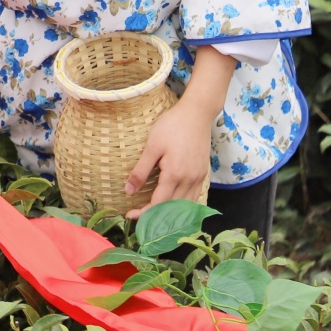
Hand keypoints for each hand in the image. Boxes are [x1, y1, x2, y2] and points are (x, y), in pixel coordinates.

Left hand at [123, 47, 233, 214]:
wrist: (197, 113)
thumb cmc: (171, 126)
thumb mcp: (152, 146)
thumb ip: (140, 171)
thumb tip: (128, 191)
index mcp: (175, 175)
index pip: (159, 205)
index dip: (144, 214)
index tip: (129, 215)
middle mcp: (190, 180)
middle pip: (172, 210)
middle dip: (155, 217)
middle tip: (138, 217)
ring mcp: (199, 178)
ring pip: (185, 207)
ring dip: (169, 214)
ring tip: (152, 215)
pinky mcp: (203, 174)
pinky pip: (193, 198)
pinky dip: (182, 206)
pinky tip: (171, 205)